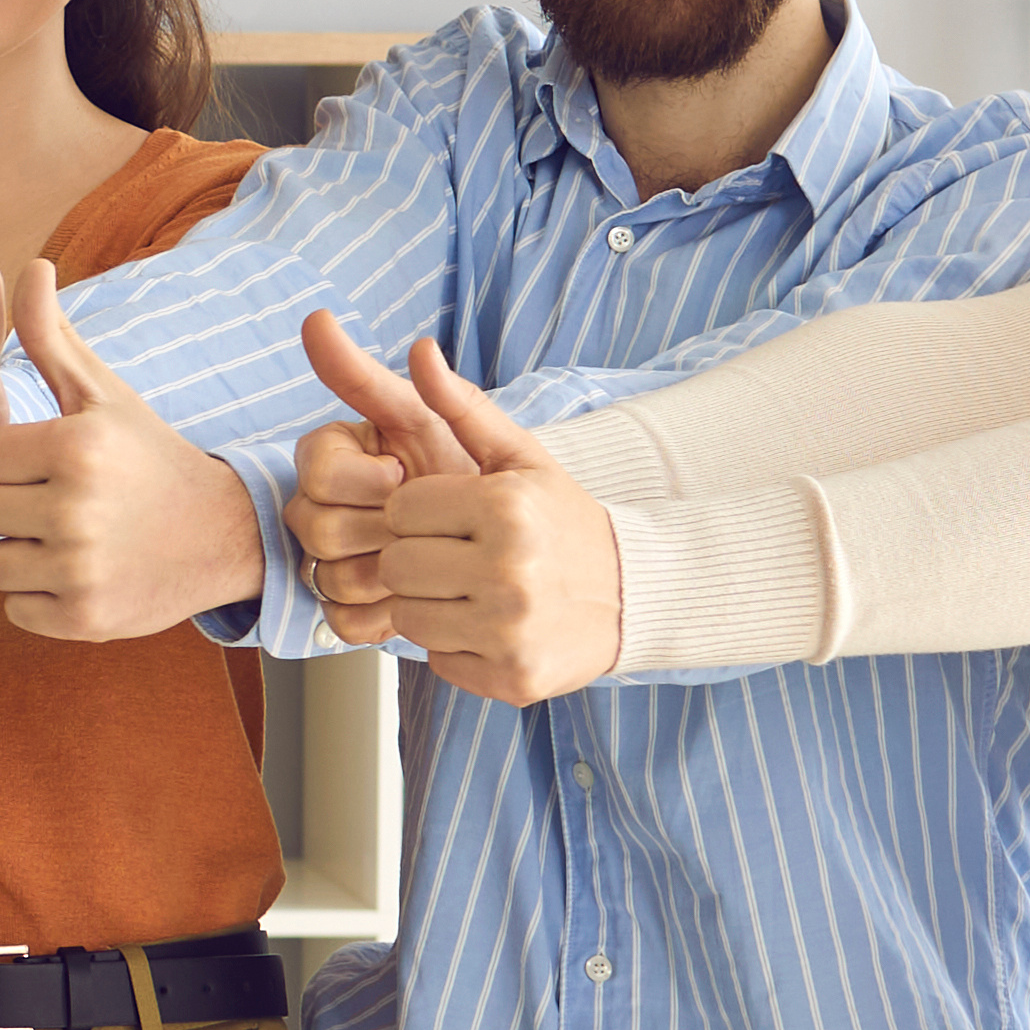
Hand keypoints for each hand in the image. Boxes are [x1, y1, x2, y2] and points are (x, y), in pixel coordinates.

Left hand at [0, 263, 238, 643]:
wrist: (221, 535)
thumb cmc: (147, 457)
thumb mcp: (104, 394)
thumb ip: (52, 336)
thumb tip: (28, 265)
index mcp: (78, 446)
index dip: (11, 461)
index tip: (51, 464)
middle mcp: (78, 509)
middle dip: (9, 506)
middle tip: (58, 504)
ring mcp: (81, 569)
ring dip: (18, 554)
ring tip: (67, 538)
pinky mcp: (84, 618)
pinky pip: (16, 607)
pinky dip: (37, 596)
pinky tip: (78, 573)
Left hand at [302, 314, 621, 702]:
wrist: (634, 594)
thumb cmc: (564, 520)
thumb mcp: (521, 458)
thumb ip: (462, 406)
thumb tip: (417, 351)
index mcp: (506, 508)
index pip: (400, 509)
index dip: (418, 512)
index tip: (452, 516)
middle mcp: (509, 570)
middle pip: (395, 566)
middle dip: (416, 559)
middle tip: (456, 555)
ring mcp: (512, 631)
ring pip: (409, 619)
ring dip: (431, 605)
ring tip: (473, 590)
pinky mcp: (514, 679)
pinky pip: (439, 662)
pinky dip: (457, 647)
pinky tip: (492, 626)